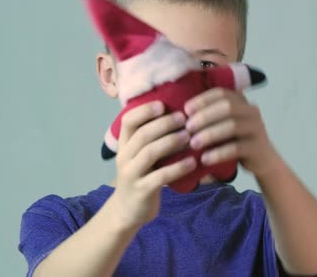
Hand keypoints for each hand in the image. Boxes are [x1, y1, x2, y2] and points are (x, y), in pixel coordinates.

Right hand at [110, 101, 195, 230]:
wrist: (127, 211)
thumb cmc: (140, 177)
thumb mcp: (139, 156)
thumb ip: (151, 138)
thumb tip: (176, 113)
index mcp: (124, 145)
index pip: (128, 121)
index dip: (144, 110)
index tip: (163, 105)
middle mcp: (124, 157)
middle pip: (142, 134)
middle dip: (165, 124)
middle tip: (185, 118)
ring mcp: (131, 174)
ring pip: (150, 152)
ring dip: (171, 142)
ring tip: (189, 137)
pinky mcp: (142, 190)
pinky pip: (161, 176)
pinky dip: (178, 168)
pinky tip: (192, 162)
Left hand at [184, 88, 279, 176]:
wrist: (262, 160)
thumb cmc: (235, 139)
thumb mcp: (224, 123)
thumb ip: (210, 115)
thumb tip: (181, 112)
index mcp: (241, 101)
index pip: (221, 93)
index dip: (203, 100)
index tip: (186, 110)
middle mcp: (251, 111)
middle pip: (227, 107)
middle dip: (204, 116)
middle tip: (187, 127)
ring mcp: (256, 128)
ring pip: (232, 126)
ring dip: (209, 134)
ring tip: (193, 144)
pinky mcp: (257, 147)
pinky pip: (236, 148)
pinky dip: (218, 153)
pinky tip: (205, 159)